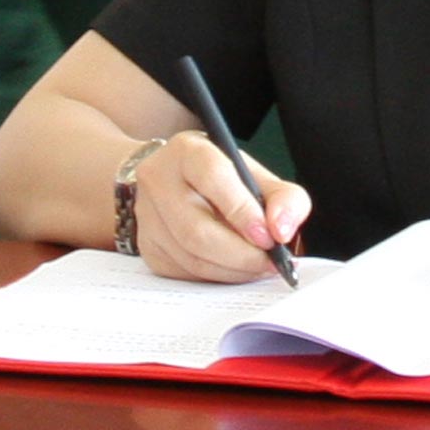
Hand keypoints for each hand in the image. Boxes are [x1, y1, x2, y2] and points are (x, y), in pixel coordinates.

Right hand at [130, 133, 312, 282]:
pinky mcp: (148, 248)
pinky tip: (235, 269)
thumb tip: (282, 230)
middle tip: (270, 263)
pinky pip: (185, 274)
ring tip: (258, 267)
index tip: (270, 237)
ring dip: (233, 271)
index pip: (212, 177)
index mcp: (187, 152)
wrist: (173, 181)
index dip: (243, 211)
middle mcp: (158, 181)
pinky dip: (218, 277)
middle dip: (242, 254)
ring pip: (192, 257)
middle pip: (197, 230)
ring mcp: (147, 217)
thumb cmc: (219, 179)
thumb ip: (282, 197)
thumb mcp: (254, 175)